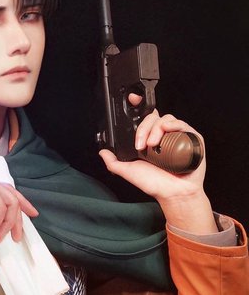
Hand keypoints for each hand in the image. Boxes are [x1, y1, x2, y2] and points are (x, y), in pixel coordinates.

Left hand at [99, 98, 216, 232]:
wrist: (173, 193)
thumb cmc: (155, 183)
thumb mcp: (129, 171)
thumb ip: (114, 162)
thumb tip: (102, 152)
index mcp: (149, 138)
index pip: (144, 118)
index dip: (138, 106)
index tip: (132, 100)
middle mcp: (163, 135)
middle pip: (153, 117)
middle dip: (144, 128)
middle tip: (141, 146)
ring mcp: (178, 135)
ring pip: (166, 119)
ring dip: (156, 129)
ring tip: (153, 146)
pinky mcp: (192, 138)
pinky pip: (183, 124)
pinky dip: (174, 124)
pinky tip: (167, 132)